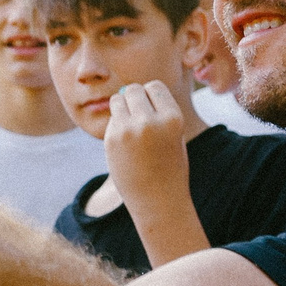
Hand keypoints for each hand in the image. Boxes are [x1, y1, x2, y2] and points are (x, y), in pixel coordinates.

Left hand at [102, 82, 190, 204]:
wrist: (157, 199)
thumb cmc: (168, 164)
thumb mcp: (174, 134)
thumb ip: (157, 111)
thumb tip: (128, 90)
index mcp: (173, 118)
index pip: (154, 86)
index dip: (152, 96)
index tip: (153, 111)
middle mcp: (150, 121)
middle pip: (133, 89)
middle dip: (134, 99)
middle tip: (139, 117)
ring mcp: (128, 130)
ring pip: (117, 100)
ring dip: (122, 107)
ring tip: (131, 127)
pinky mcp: (111, 139)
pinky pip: (112, 119)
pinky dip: (116, 125)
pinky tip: (126, 143)